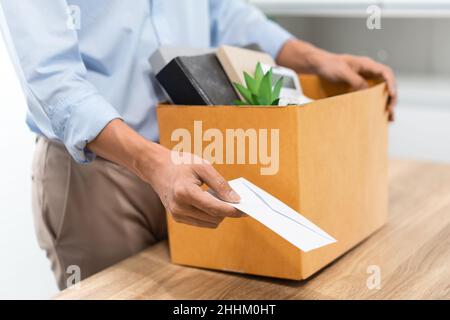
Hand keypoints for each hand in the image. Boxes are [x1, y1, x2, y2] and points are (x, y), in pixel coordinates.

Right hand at [136, 147, 243, 227]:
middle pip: (214, 218)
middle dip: (227, 211)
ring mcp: (177, 215)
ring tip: (220, 198)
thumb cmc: (181, 164)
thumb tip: (236, 200)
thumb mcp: (203, 167)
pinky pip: (202, 222)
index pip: (214, 208)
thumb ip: (220, 184)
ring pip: (209, 223)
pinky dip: (210, 215)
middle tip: (234, 200)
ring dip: (219, 214)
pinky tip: (210, 202)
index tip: (246, 209)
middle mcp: (179, 207)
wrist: (157, 168)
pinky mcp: (178, 218)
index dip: (232, 210)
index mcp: (185, 192)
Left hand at [277, 39, 396, 120]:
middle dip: (391, 97)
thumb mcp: (342, 72)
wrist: (319, 66)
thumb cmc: (329, 65)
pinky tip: (377, 115)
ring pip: (380, 92)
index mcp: (367, 65)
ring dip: (385, 104)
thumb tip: (367, 91)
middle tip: (390, 110)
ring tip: (389, 118)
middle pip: (386, 84)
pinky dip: (374, 105)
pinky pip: (370, 96)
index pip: (386, 72)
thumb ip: (355, 80)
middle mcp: (368, 72)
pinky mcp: (358, 87)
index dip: (392, 83)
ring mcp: (364, 80)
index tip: (392, 94)